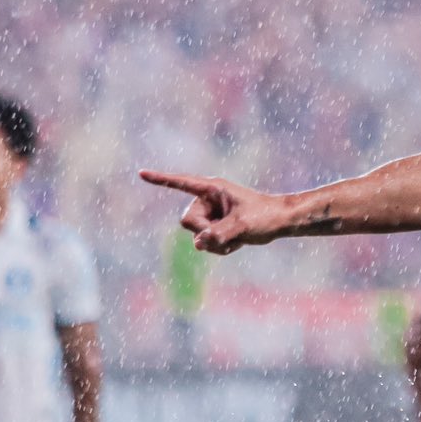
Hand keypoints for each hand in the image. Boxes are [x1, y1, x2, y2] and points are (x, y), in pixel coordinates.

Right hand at [139, 170, 296, 254]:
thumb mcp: (243, 225)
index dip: (161, 180)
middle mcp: (207, 200)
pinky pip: (205, 244)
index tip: (141, 173)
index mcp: (212, 189)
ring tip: (236, 239)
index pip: (182, 183)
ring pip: (195, 236)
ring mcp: (210, 215)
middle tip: (226, 232)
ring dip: (214, 243)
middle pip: (187, 221)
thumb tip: (199, 244)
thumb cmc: (265, 216)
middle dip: (204, 232)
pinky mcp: (215, 228)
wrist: (280, 222)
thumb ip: (219, 233)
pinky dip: (219, 248)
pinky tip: (235, 243)